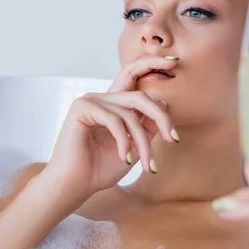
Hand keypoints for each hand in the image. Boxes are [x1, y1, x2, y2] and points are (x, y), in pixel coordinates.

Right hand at [44, 56, 179, 197]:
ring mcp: (90, 101)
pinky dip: (124, 141)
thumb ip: (147, 127)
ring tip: (147, 165)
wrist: (74, 186)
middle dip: (161, 116)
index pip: (133, 76)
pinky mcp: (81, 108)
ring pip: (129, 114)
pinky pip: (114, 119)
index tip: (174, 63)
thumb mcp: (134, 147)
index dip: (152, 64)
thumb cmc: (100, 169)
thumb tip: (165, 104)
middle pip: (139, 96)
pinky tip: (124, 158)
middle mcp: (102, 98)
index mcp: (113, 105)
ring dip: (142, 142)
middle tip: (174, 139)